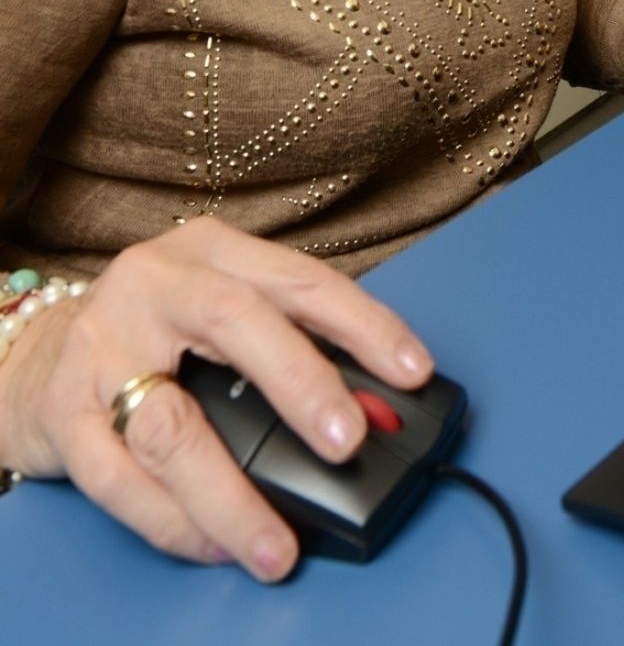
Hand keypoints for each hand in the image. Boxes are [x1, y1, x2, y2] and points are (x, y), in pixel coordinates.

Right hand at [0, 221, 433, 580]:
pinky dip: (173, 522)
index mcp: (210, 251)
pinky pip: (120, 481)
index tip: (413, 370)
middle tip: (349, 442)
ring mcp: (102, 347)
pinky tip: (214, 544)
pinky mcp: (64, 414)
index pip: (300, 278)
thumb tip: (376, 408)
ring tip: (276, 544)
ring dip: (232, 494)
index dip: (363, 323)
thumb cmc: (152, 332)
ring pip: (172, 424)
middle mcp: (155, 284)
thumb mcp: (220, 311)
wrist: (37, 355)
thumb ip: (289, 343)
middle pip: (235, 324)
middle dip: (301, 383)